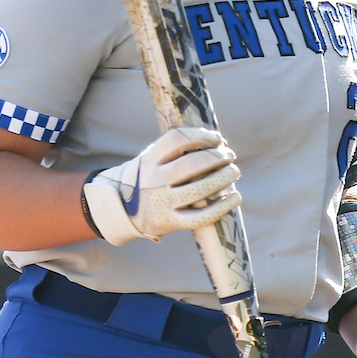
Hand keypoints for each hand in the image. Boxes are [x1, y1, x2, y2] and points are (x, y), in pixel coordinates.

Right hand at [82, 126, 240, 245]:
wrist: (121, 211)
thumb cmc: (149, 178)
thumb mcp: (153, 159)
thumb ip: (179, 150)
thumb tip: (220, 143)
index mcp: (149, 160)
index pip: (178, 139)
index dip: (202, 136)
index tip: (218, 139)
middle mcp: (154, 180)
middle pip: (192, 164)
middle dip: (218, 156)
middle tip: (230, 155)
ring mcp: (162, 202)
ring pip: (200, 189)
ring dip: (224, 178)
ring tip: (234, 171)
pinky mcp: (170, 222)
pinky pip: (201, 217)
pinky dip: (223, 207)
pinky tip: (235, 197)